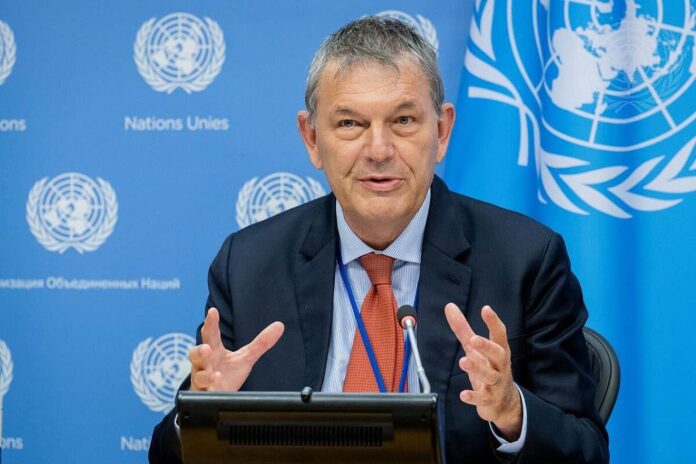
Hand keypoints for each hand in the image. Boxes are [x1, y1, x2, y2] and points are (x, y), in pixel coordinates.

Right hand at [188, 307, 284, 391]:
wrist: (220, 395)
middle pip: (195, 354)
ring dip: (205, 375)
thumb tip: (280, 325)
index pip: (211, 334)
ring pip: (198, 376)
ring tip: (216, 375)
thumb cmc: (229, 373)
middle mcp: (204, 363)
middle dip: (199, 351)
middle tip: (206, 348)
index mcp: (214, 350)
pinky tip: (216, 387)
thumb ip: (261, 343)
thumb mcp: (246, 357)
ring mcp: (202, 380)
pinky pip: (203, 393)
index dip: (211, 323)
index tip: (212, 311)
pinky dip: (209, 390)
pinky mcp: (204, 395)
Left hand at [444, 303, 521, 440]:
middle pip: (498, 354)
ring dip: (477, 368)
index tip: (486, 309)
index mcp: (498, 350)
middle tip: (473, 340)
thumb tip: (449, 306)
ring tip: (463, 361)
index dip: (493, 322)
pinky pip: (483, 398)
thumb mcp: (474, 348)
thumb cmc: (489, 368)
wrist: (504, 402)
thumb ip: (463, 328)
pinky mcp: (490, 399)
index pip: (499, 334)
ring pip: (490, 376)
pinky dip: (474, 397)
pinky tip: (463, 394)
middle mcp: (500, 366)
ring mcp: (496, 384)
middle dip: (487, 347)